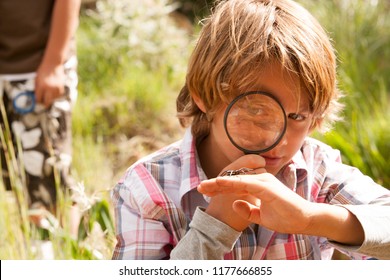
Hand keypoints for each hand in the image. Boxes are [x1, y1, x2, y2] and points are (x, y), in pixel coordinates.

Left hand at [35, 63, 64, 107]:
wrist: (53, 64)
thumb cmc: (43, 71)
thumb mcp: (37, 79)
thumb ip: (36, 88)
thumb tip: (36, 97)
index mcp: (41, 86)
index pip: (38, 99)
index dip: (37, 101)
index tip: (37, 100)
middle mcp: (49, 88)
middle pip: (47, 102)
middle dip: (44, 103)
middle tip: (42, 102)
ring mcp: (56, 88)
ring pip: (53, 99)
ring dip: (50, 98)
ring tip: (47, 94)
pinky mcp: (61, 88)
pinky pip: (58, 96)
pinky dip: (55, 95)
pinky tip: (52, 91)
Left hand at [199, 173, 364, 244]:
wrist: (304, 220)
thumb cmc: (285, 217)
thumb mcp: (260, 216)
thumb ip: (248, 210)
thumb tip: (235, 203)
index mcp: (257, 185)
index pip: (234, 185)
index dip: (218, 187)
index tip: (204, 191)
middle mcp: (259, 180)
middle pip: (233, 180)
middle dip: (215, 184)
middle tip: (199, 188)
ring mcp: (263, 181)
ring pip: (236, 180)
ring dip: (219, 183)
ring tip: (204, 186)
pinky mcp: (267, 187)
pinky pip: (245, 183)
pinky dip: (232, 183)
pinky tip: (219, 183)